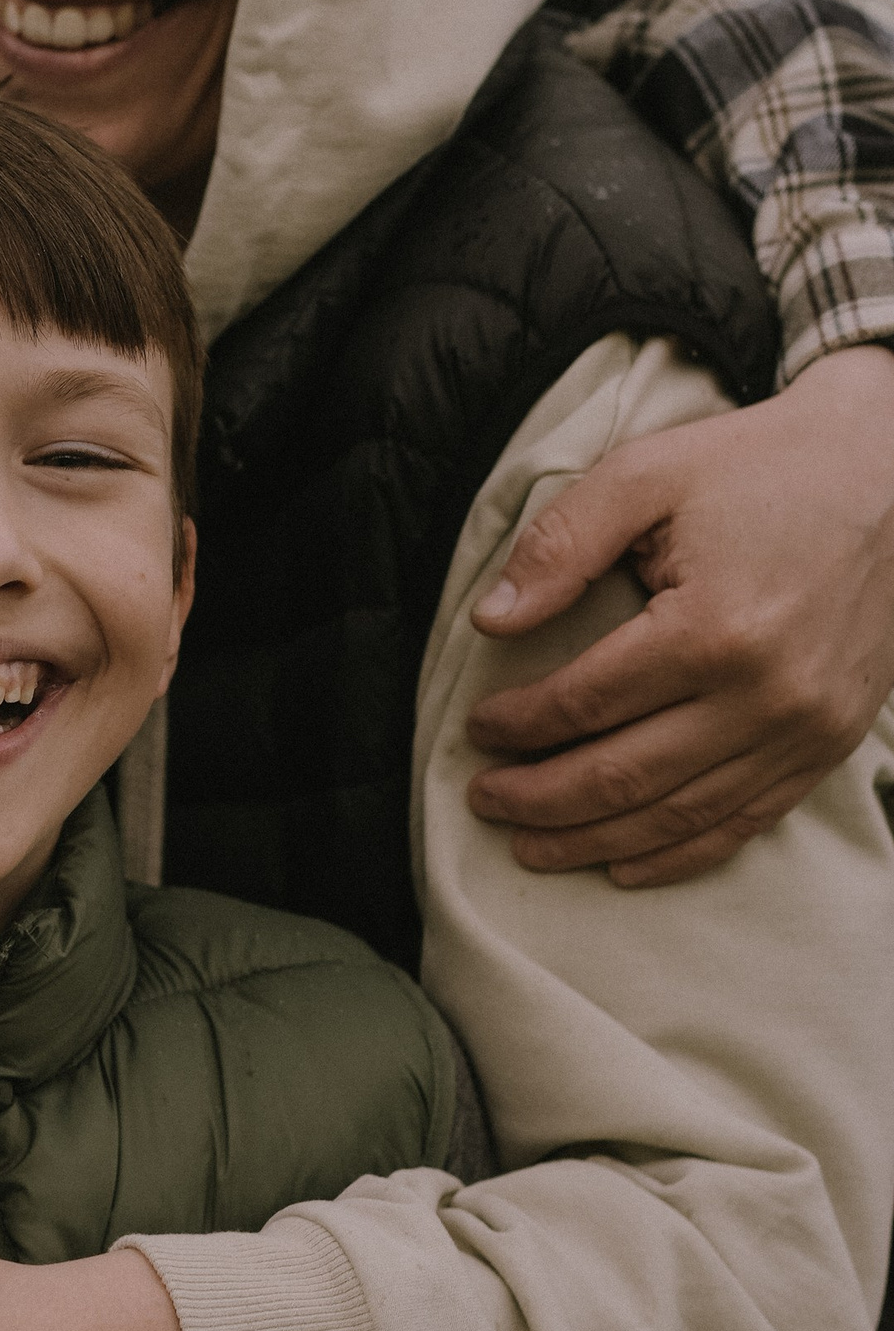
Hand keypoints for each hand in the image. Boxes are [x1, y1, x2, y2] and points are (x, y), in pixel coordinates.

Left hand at [466, 346, 893, 885]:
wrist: (889, 472)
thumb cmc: (758, 468)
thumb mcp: (644, 475)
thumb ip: (560, 546)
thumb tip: (490, 622)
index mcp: (711, 628)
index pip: (585, 704)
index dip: (519, 726)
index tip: (478, 731)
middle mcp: (765, 695)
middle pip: (625, 775)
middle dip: (540, 798)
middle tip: (484, 800)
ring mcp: (806, 728)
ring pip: (680, 814)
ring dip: (596, 839)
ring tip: (531, 846)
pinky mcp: (832, 743)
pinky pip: (747, 819)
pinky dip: (681, 851)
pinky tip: (625, 863)